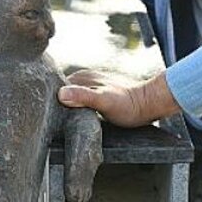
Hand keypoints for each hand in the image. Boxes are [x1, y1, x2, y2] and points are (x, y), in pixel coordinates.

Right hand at [58, 70, 180, 127]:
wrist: (149, 105)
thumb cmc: (128, 105)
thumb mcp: (104, 101)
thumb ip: (83, 96)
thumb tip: (61, 94)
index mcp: (81, 77)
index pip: (56, 88)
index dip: (52, 103)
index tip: (53, 118)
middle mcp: (84, 79)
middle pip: (62, 94)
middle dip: (59, 107)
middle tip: (61, 124)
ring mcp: (91, 86)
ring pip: (71, 99)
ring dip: (68, 110)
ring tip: (69, 124)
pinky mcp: (97, 95)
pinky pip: (80, 103)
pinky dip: (77, 111)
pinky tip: (80, 120)